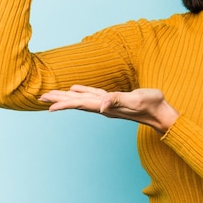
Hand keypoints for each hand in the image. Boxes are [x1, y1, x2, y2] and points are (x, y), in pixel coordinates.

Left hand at [40, 85, 179, 134]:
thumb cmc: (151, 105)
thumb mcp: (136, 99)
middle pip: (76, 102)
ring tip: (51, 95)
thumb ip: (118, 101)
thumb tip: (101, 106)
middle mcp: (104, 106)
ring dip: (66, 97)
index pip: (80, 104)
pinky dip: (82, 91)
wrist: (162, 113)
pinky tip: (76, 89)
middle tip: (39, 97)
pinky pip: (93, 95)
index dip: (64, 104)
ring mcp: (108, 104)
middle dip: (58, 100)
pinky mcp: (114, 100)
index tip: (47, 106)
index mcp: (106, 106)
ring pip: (82, 99)